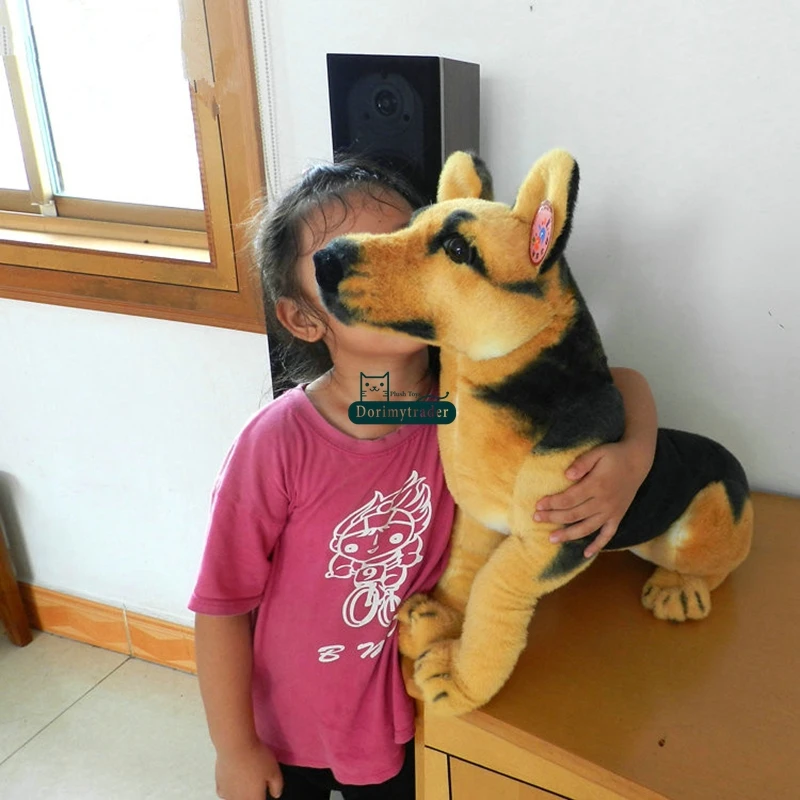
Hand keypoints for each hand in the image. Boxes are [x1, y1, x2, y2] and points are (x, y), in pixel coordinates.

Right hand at [215, 739, 282, 799]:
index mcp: (254, 799)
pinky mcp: (219, 784)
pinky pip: (226, 793)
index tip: (265, 788)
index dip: (264, 795)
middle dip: (253, 795)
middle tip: (258, 783)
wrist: (235, 745)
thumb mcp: (275, 771)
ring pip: (236, 798)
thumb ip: (277, 786)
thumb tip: (276, 793)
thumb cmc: (255, 757)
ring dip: (242, 793)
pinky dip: (230, 789)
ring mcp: (228, 794)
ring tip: (247, 779)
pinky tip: (234, 780)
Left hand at [534, 442, 649, 557]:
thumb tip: (567, 475)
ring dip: (568, 535)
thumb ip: (582, 463)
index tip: (538, 505)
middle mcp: (604, 502)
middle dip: (553, 518)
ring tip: (552, 539)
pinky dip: (598, 545)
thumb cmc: (614, 455)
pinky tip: (586, 554)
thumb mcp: (597, 453)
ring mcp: (611, 511)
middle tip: (536, 518)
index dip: (552, 503)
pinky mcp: (618, 516)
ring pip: (587, 528)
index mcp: (596, 485)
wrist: (638, 461)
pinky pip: (607, 534)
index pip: (569, 499)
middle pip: (574, 514)